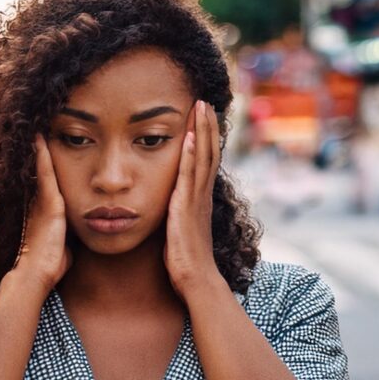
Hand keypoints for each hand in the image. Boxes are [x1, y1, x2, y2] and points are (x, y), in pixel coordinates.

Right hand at [13, 134, 71, 292]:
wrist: (37, 274)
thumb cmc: (50, 264)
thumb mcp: (63, 247)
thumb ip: (68, 238)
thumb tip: (74, 241)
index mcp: (44, 211)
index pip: (46, 182)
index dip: (44, 166)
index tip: (43, 150)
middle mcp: (40, 202)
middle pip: (40, 170)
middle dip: (38, 152)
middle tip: (36, 129)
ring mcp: (42, 201)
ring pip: (41, 168)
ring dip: (39, 149)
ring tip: (37, 127)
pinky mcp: (49, 203)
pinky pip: (46, 173)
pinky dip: (43, 155)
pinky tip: (40, 138)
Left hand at [165, 100, 221, 297]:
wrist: (196, 280)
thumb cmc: (186, 259)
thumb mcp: (181, 228)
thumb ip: (178, 211)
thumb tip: (169, 203)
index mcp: (200, 198)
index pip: (206, 159)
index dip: (205, 136)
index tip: (202, 115)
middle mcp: (202, 194)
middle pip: (209, 151)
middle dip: (206, 125)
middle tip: (204, 100)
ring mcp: (196, 200)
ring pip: (203, 158)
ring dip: (202, 131)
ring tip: (200, 107)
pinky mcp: (187, 208)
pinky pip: (189, 176)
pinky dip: (191, 155)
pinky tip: (189, 137)